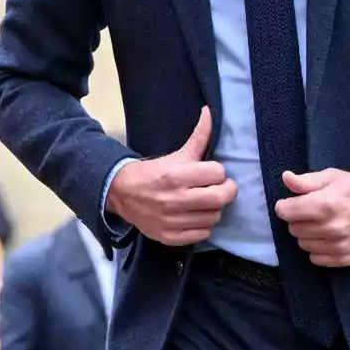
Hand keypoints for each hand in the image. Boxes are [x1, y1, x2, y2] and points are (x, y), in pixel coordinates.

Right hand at [105, 108, 236, 246]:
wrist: (123, 194)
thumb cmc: (154, 173)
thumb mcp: (176, 155)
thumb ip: (198, 137)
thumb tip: (209, 112)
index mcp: (176, 175)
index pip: (217, 173)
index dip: (218, 172)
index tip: (211, 174)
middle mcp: (174, 199)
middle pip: (220, 198)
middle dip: (226, 191)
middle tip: (220, 189)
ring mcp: (171, 220)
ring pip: (213, 217)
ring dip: (214, 209)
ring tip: (204, 203)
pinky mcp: (169, 236)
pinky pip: (202, 234)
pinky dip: (203, 226)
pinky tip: (195, 217)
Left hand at [275, 170, 349, 267]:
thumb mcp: (334, 177)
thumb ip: (307, 181)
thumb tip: (286, 178)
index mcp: (324, 205)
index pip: (284, 212)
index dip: (286, 205)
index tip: (294, 203)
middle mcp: (330, 228)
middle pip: (293, 228)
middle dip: (299, 219)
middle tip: (313, 212)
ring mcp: (337, 246)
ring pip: (302, 244)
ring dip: (308, 235)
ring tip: (323, 224)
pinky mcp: (344, 259)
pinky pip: (315, 258)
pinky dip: (318, 249)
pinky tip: (329, 238)